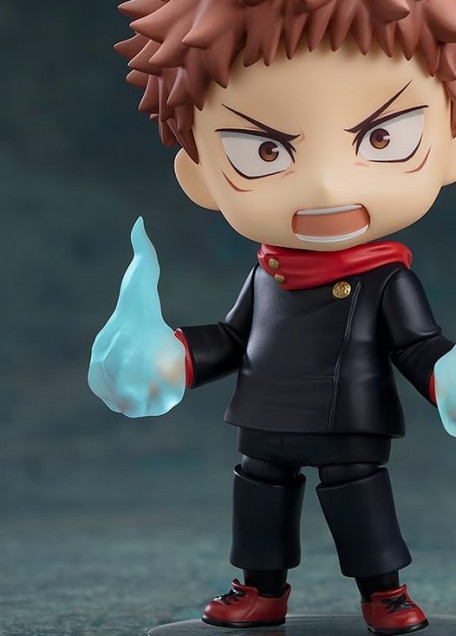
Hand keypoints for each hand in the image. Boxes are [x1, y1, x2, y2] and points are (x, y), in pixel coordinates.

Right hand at [88, 217, 185, 417]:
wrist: (162, 346)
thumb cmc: (147, 314)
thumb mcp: (144, 281)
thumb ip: (143, 253)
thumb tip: (139, 223)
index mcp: (103, 347)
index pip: (103, 355)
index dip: (120, 349)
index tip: (135, 336)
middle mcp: (106, 374)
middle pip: (115, 382)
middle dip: (132, 370)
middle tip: (154, 355)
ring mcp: (120, 393)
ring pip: (129, 402)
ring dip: (147, 390)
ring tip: (165, 373)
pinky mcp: (141, 408)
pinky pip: (147, 412)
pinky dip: (158, 403)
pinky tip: (172, 387)